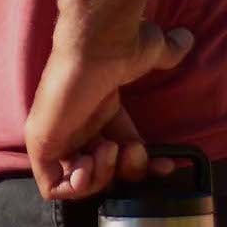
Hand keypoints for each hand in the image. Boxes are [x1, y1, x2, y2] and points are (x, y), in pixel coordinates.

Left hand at [22, 17, 193, 199]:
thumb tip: (185, 38)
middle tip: (131, 150)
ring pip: (76, 182)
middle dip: (125, 172)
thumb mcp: (149, 54)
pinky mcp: (41, 142)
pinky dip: (76, 188)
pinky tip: (90, 163)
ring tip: (108, 149)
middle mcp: (76, 125)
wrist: (98, 44)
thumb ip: (166, 52)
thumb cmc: (120, 46)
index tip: (165, 166)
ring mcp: (56, 135)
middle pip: (101, 171)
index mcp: (97, 112)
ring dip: (102, 178)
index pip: (119, 154)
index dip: (143, 167)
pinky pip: (50, 186)